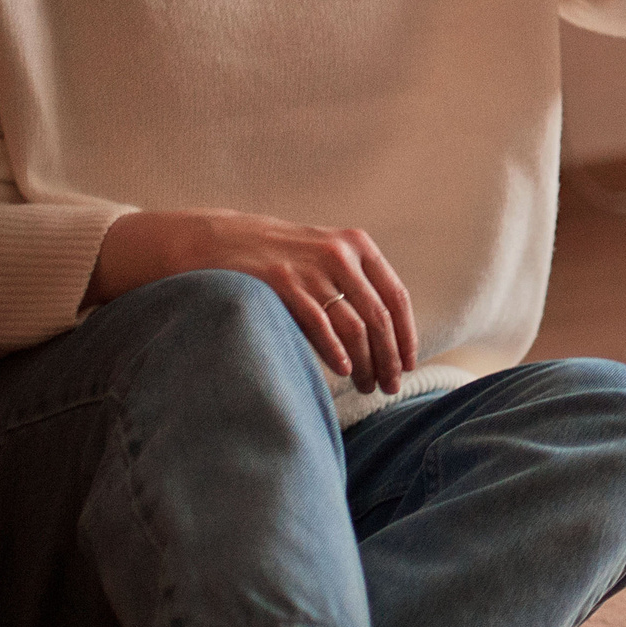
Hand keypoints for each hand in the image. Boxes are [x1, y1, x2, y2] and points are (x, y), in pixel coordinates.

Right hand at [92, 209, 418, 394]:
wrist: (217, 240)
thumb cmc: (276, 258)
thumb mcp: (322, 256)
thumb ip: (354, 283)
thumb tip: (387, 338)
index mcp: (357, 245)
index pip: (395, 296)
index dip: (406, 334)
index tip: (409, 364)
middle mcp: (340, 253)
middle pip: (379, 316)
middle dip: (389, 356)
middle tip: (390, 386)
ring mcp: (310, 267)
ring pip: (354, 324)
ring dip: (366, 362)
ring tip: (366, 386)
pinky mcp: (281, 281)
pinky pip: (319, 323)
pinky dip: (335, 350)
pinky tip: (343, 370)